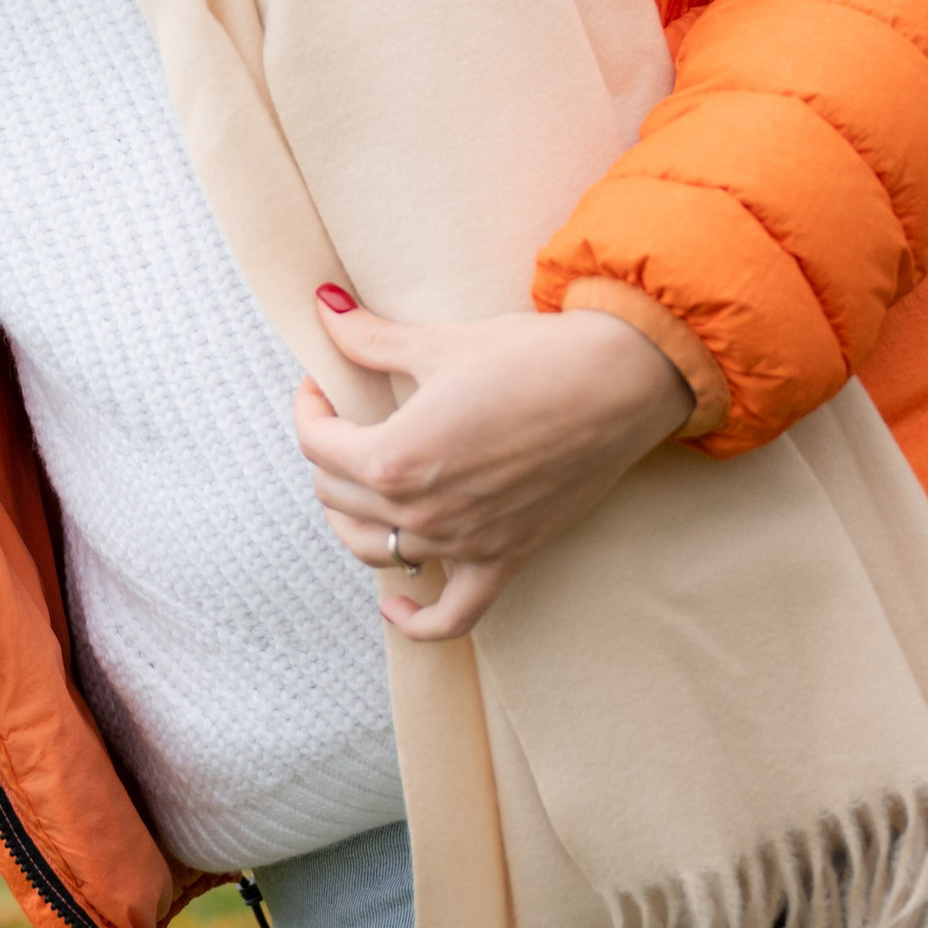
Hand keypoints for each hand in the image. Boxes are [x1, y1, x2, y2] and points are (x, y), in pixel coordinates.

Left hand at [297, 297, 694, 641]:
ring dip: (352, 520)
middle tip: (344, 419)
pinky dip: (417, 620)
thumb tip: (322, 308)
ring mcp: (463, 544)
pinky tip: (397, 602)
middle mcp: (423, 511)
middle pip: (337, 496)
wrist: (617, 385)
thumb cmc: (530, 358)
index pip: (317, 445)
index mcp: (397, 456)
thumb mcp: (439, 343)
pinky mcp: (505, 561)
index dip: (309, 408)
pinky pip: (451, 618)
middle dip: (327, 454)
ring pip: (375, 552)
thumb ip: (369, 338)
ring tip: (355, 486)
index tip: (321, 386)